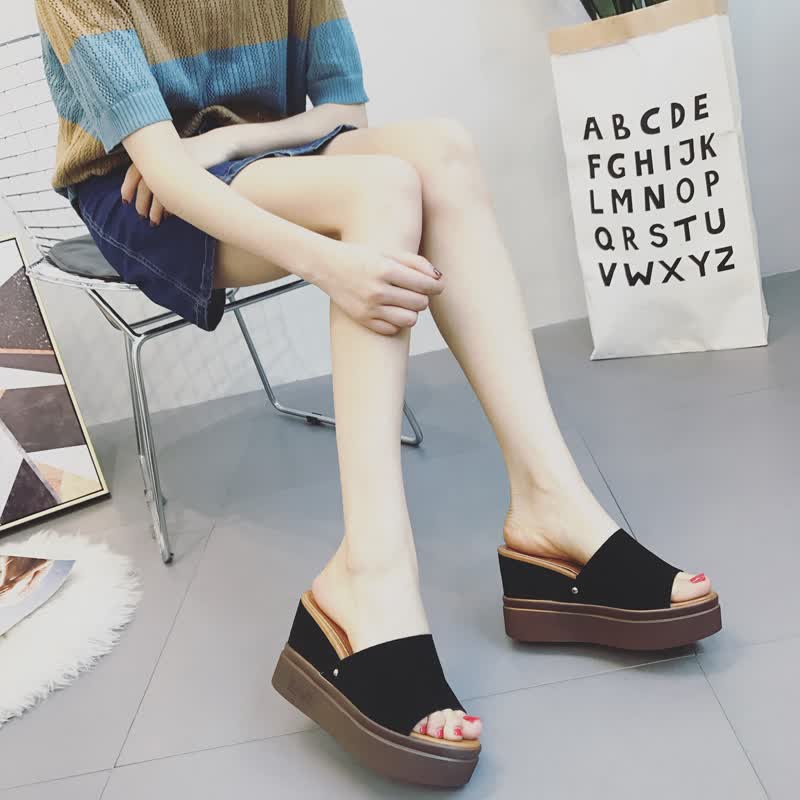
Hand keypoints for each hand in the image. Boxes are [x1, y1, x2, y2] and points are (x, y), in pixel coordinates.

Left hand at [120, 127, 239, 224]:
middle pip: (143, 185)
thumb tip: (147, 186)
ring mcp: (174, 168)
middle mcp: (160, 159)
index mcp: (154, 152)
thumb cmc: (195, 155)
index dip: (127, 188)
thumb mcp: (174, 157)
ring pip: (156, 193)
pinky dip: (168, 209)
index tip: (126, 201)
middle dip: (140, 203)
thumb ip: (160, 166)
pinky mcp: (187, 177)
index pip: (133, 172)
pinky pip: (174, 197)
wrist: (217, 146)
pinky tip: (168, 217)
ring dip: (153, 211)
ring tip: (154, 222)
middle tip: (141, 216)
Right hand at [315, 240, 444, 334]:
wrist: (327, 266)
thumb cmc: (362, 257)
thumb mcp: (389, 252)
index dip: (437, 286)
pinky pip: (393, 330)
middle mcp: (378, 291)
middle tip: (415, 291)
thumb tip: (439, 279)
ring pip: (410, 320)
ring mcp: (369, 308)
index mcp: (386, 270)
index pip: (426, 285)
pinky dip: (396, 322)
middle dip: (423, 297)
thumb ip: (417, 263)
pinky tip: (391, 310)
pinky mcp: (363, 320)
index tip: (437, 284)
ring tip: (405, 302)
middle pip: (420, 303)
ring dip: (412, 312)